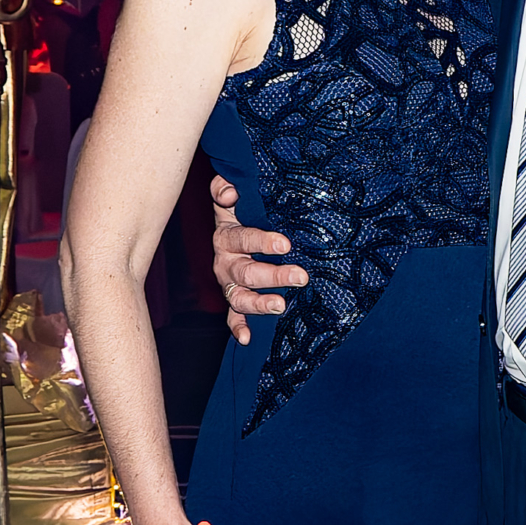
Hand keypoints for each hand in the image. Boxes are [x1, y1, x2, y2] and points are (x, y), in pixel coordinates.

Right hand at [210, 174, 308, 345]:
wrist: (232, 218)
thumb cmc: (241, 205)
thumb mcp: (232, 191)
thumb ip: (225, 186)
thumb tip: (229, 193)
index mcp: (226, 234)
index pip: (243, 238)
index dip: (261, 242)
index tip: (285, 244)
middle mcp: (224, 261)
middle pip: (246, 272)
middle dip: (274, 275)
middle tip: (301, 276)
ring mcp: (228, 282)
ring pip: (239, 296)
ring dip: (259, 303)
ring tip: (280, 306)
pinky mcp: (233, 297)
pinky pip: (232, 315)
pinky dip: (238, 327)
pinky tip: (247, 338)